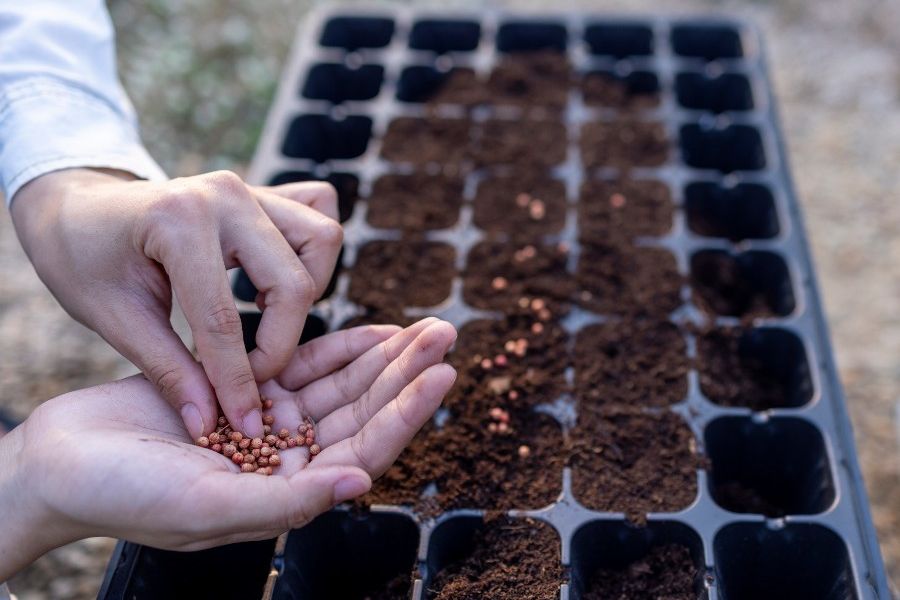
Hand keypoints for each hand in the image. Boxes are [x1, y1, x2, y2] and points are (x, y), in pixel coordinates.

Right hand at [0, 319, 456, 580]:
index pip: (364, 450)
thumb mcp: (207, 506)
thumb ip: (287, 500)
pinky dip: (338, 349)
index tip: (442, 373)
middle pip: (363, 412)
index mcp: (287, 494)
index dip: (406, 413)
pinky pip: (303, 367)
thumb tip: (361, 480)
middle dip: (405, 374)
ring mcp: (270, 425)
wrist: (63, 463)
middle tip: (445, 333)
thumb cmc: (125, 496)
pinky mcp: (246, 391)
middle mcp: (288, 461)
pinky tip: (374, 331)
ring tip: (424, 326)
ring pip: (340, 386)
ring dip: (381, 356)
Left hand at [10, 168, 343, 439]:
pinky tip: (275, 280)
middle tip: (250, 377)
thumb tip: (210, 423)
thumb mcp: (114, 320)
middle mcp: (225, 194)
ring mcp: (249, 187)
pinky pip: (318, 212)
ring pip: (320, 240)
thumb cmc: (84, 261)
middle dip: (281, 344)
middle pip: (293, 282)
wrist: (77, 208)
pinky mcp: (264, 190)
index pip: (224, 317)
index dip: (237, 380)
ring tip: (264, 318)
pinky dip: (312, 251)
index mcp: (177, 220)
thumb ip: (169, 371)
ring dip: (306, 291)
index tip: (245, 424)